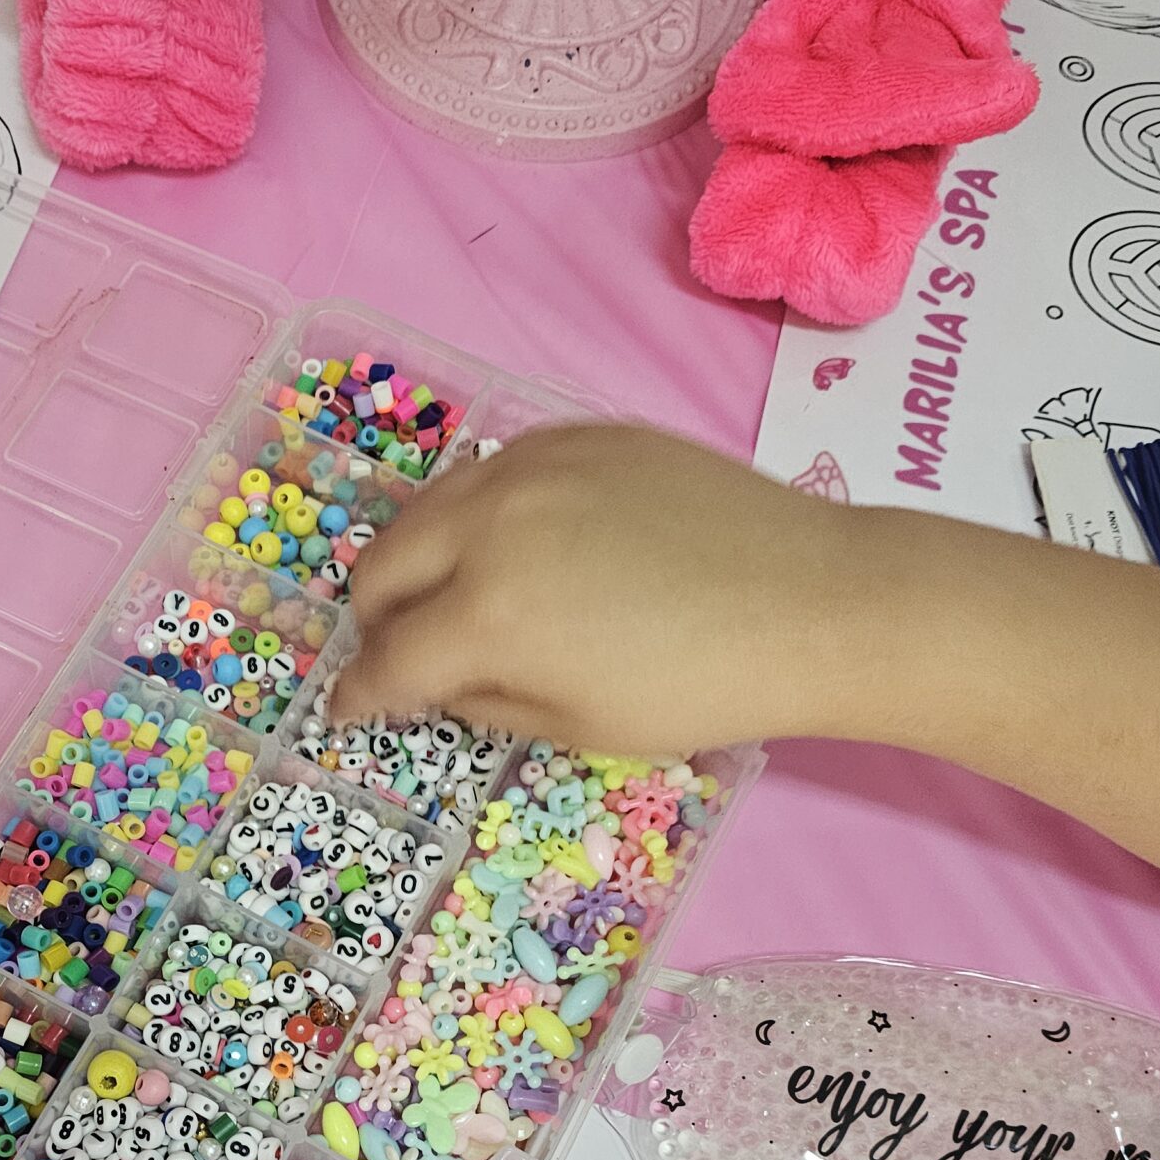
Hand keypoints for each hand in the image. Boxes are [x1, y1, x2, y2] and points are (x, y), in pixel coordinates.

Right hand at [330, 424, 870, 759]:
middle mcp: (490, 523)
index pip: (386, 658)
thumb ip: (484, 703)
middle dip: (377, 621)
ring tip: (450, 595)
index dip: (358, 696)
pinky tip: (519, 546)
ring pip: (428, 507)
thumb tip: (435, 683)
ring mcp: (533, 465)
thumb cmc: (699, 686)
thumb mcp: (578, 726)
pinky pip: (492, 472)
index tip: (347, 711)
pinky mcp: (578, 433)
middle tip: (403, 653)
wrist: (812, 600)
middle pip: (382, 567)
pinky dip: (477, 514)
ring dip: (418, 559)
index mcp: (488, 613)